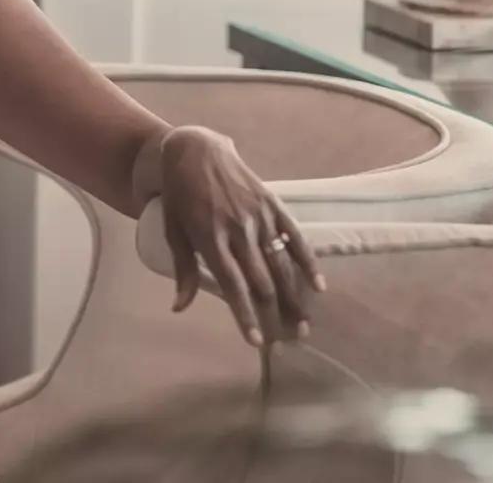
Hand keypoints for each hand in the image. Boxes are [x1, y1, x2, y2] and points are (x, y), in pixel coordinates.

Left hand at [153, 126, 324, 346]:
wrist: (196, 150)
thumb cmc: (179, 196)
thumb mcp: (174, 230)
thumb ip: (183, 269)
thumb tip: (179, 308)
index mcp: (210, 238)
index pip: (232, 286)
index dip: (245, 315)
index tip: (257, 341)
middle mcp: (237, 229)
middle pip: (262, 280)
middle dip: (277, 314)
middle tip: (290, 340)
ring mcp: (258, 216)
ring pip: (281, 264)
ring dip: (295, 296)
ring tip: (305, 323)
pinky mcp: (272, 203)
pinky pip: (294, 236)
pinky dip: (308, 261)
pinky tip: (319, 285)